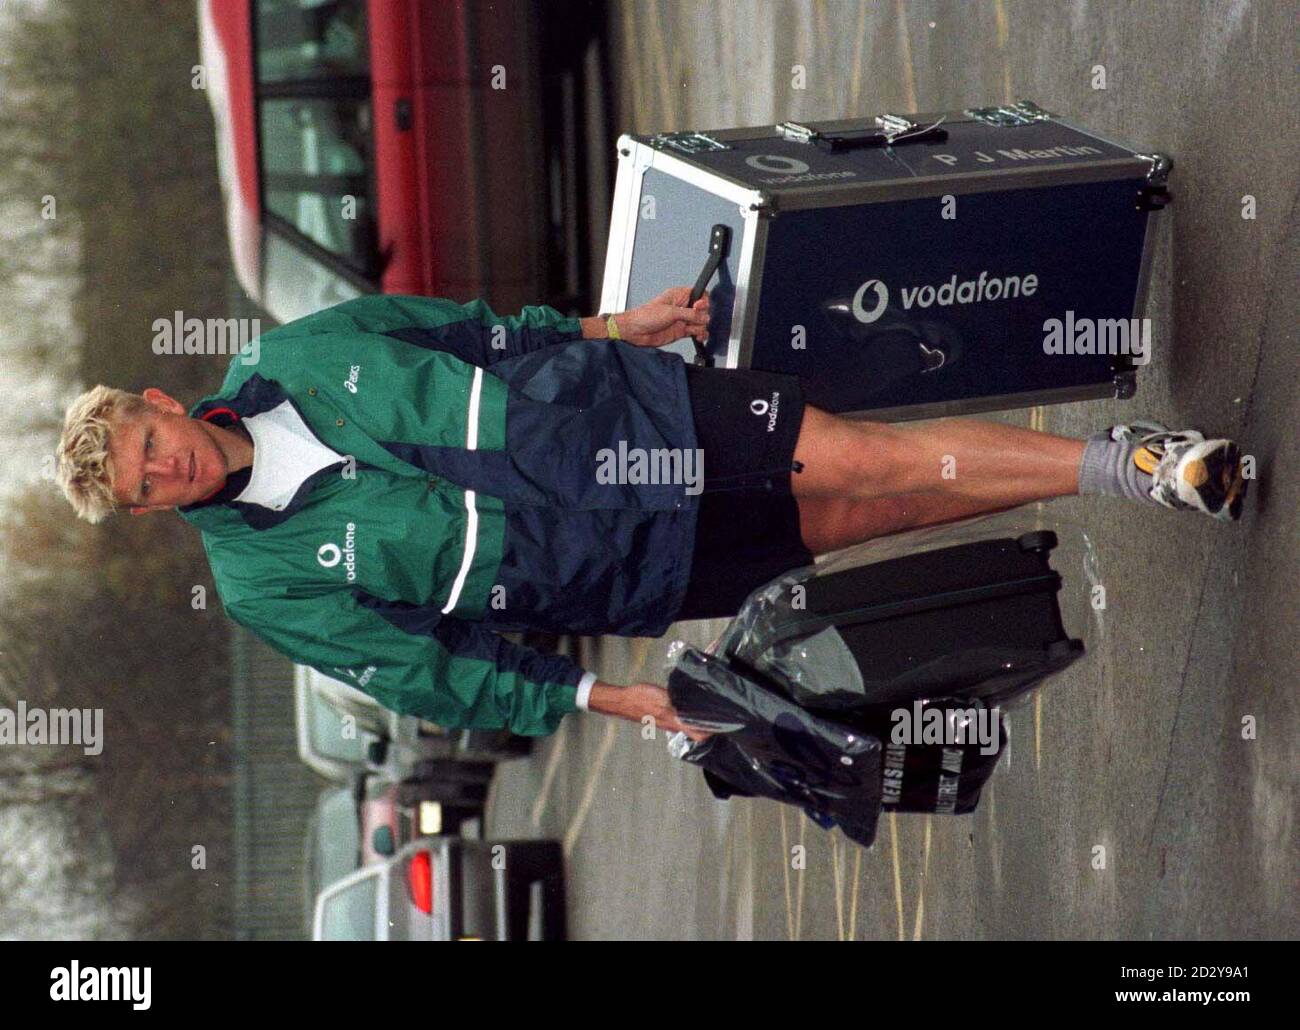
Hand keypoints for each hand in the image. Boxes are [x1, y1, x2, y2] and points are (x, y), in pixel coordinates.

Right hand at [588, 680, 713, 741]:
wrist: (622, 701)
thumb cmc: (640, 698)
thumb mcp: (660, 699)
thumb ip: (677, 704)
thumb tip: (694, 707)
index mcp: (674, 722)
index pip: (698, 735)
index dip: (712, 732)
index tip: (725, 725)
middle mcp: (673, 725)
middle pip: (696, 732)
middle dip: (709, 726)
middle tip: (722, 715)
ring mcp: (667, 722)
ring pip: (689, 726)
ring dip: (699, 721)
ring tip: (710, 710)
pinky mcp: (663, 716)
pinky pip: (681, 720)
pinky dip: (689, 716)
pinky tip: (692, 706)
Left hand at [616, 287, 710, 348]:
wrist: (635, 332)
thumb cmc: (645, 316)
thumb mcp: (671, 312)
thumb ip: (689, 314)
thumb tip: (703, 316)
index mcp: (679, 295)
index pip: (699, 294)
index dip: (703, 301)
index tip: (698, 307)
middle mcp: (682, 307)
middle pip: (703, 310)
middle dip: (702, 316)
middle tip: (693, 320)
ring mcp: (682, 320)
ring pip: (701, 322)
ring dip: (701, 327)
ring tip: (692, 330)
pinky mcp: (681, 331)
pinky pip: (697, 332)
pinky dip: (700, 335)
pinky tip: (697, 336)